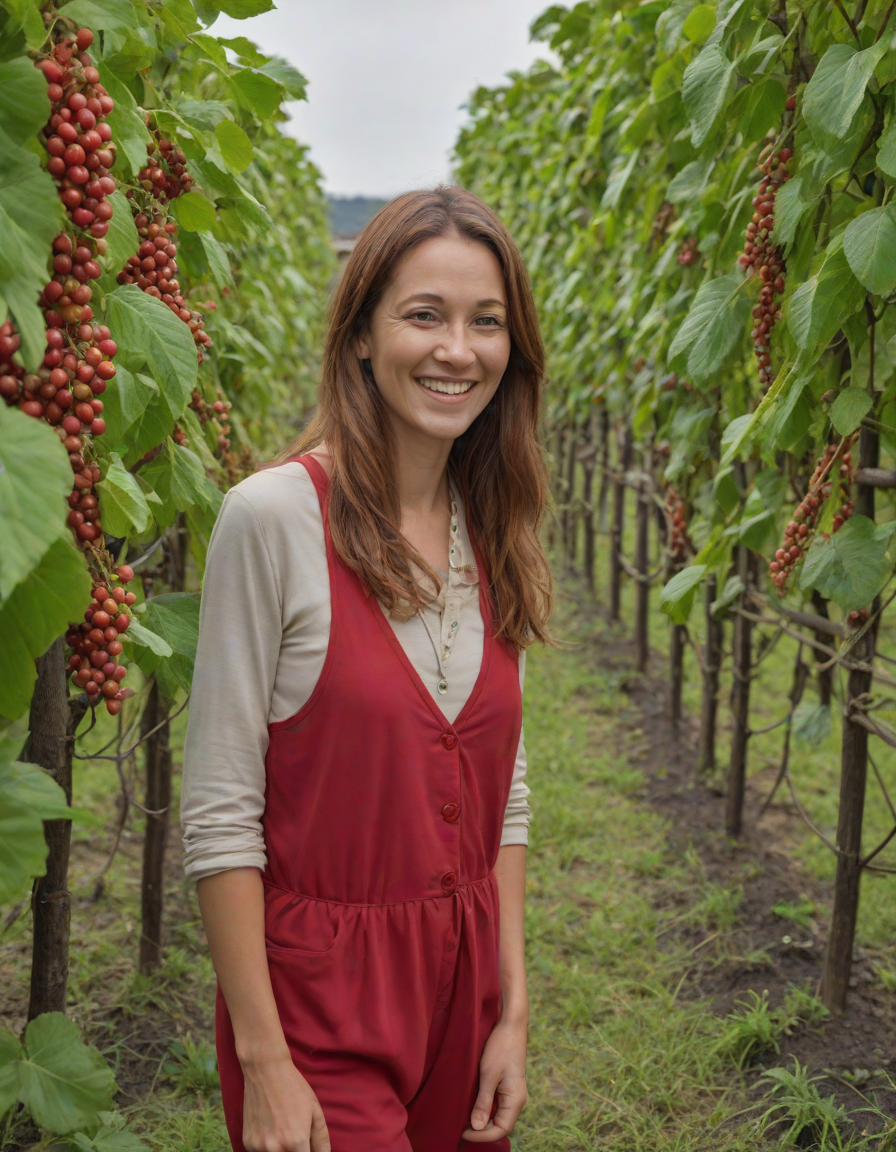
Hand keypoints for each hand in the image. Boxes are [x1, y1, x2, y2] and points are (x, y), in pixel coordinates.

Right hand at [241, 1051, 329, 1151]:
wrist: (265, 1070)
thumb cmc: (294, 1088)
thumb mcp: (315, 1111)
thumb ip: (321, 1140)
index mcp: (296, 1142)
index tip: (307, 1147)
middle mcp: (276, 1149)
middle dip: (295, 1150)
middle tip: (295, 1132)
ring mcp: (259, 1147)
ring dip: (281, 1149)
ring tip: (282, 1127)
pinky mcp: (248, 1142)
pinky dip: (268, 1146)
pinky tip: (270, 1126)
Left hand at [461, 1016, 527, 1142]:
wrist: (511, 1025)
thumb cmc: (501, 1047)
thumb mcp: (488, 1074)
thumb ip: (483, 1102)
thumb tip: (477, 1127)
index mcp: (516, 1100)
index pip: (501, 1129)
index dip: (482, 1135)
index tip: (462, 1132)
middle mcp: (518, 1100)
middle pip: (500, 1125)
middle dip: (481, 1130)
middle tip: (459, 1128)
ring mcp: (513, 1094)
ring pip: (498, 1116)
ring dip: (482, 1119)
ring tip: (463, 1118)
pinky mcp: (508, 1087)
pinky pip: (497, 1104)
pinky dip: (484, 1108)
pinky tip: (471, 1105)